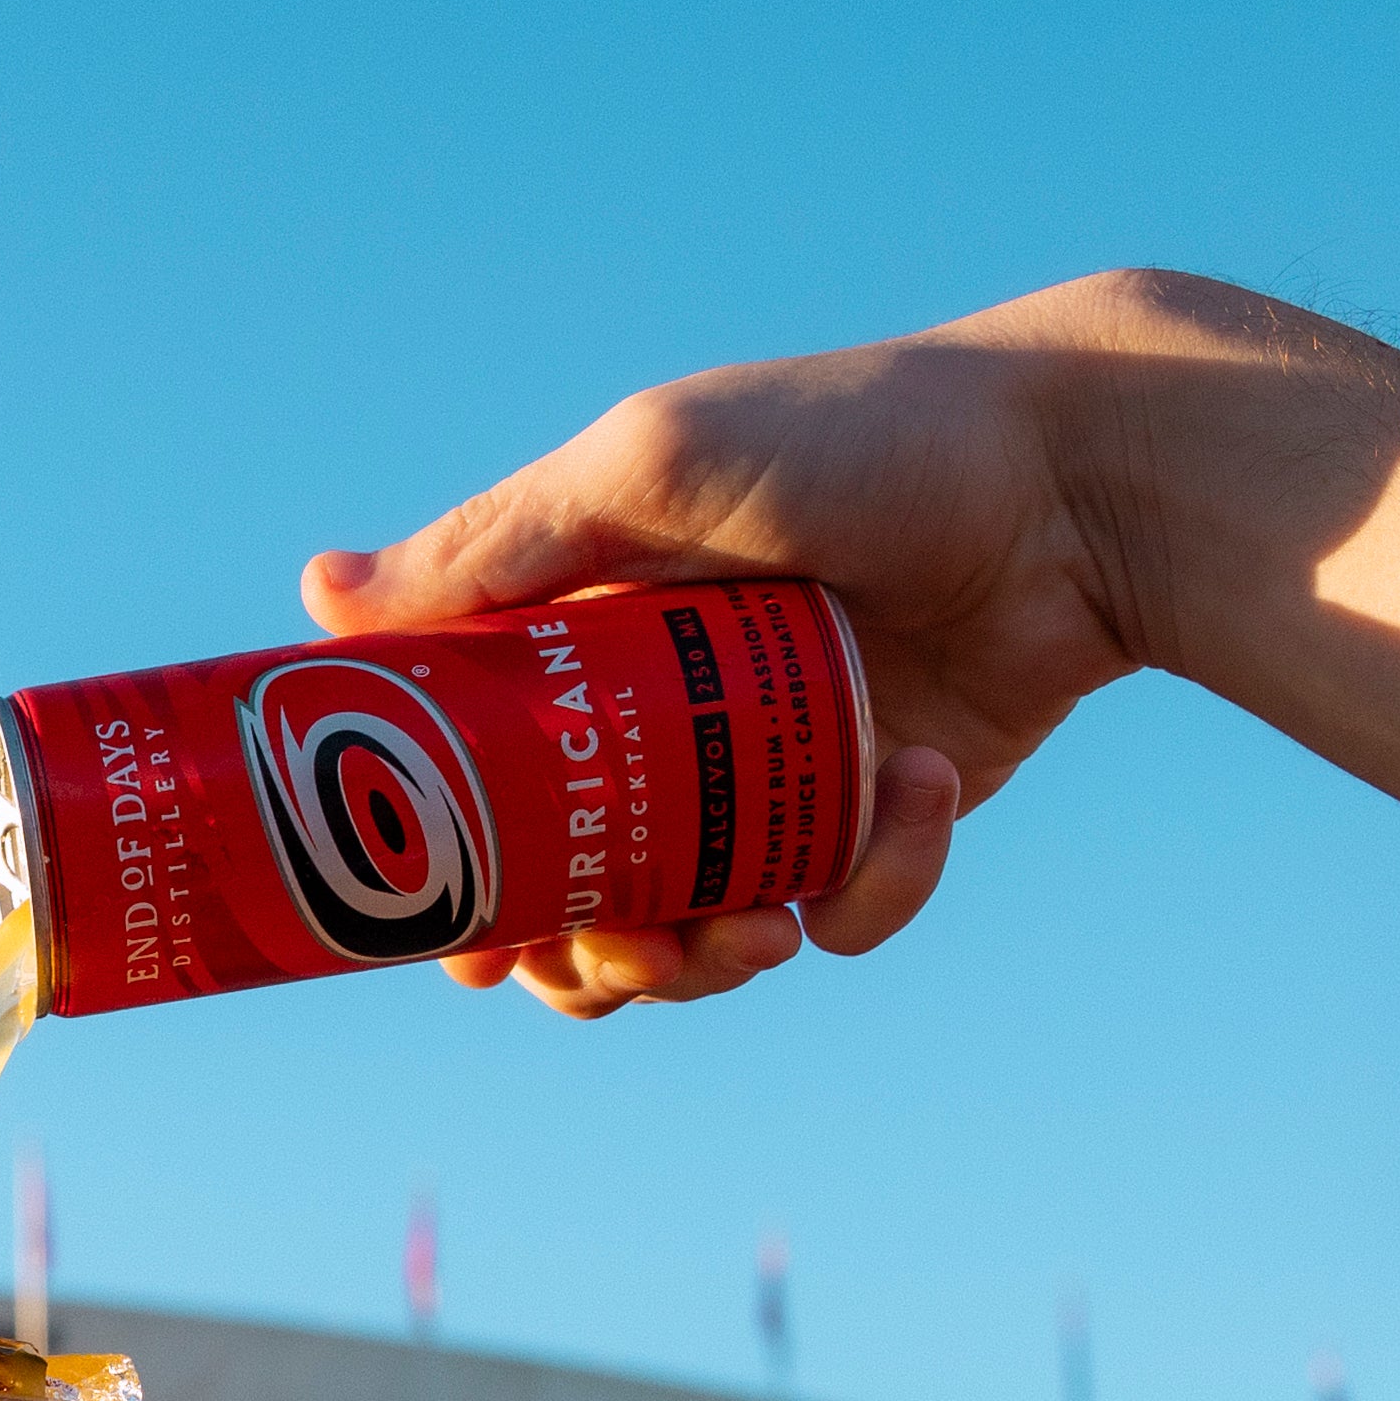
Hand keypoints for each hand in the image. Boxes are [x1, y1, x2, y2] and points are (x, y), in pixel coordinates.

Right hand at [305, 269, 1399, 1017]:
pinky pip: (836, 920)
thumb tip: (315, 597)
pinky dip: (876, 886)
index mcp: (577, 648)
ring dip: (702, 963)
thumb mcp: (650, 469)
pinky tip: (923, 792)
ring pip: (687, 943)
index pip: (470, 793)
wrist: (1084, 479)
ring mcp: (764, 784)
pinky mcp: (871, 824)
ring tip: (757, 929)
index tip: (454, 939)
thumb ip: (490, 546)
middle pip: (563, 904)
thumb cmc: (861, 438)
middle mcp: (658, 727)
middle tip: (608, 955)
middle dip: (577, 959)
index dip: (447, 884)